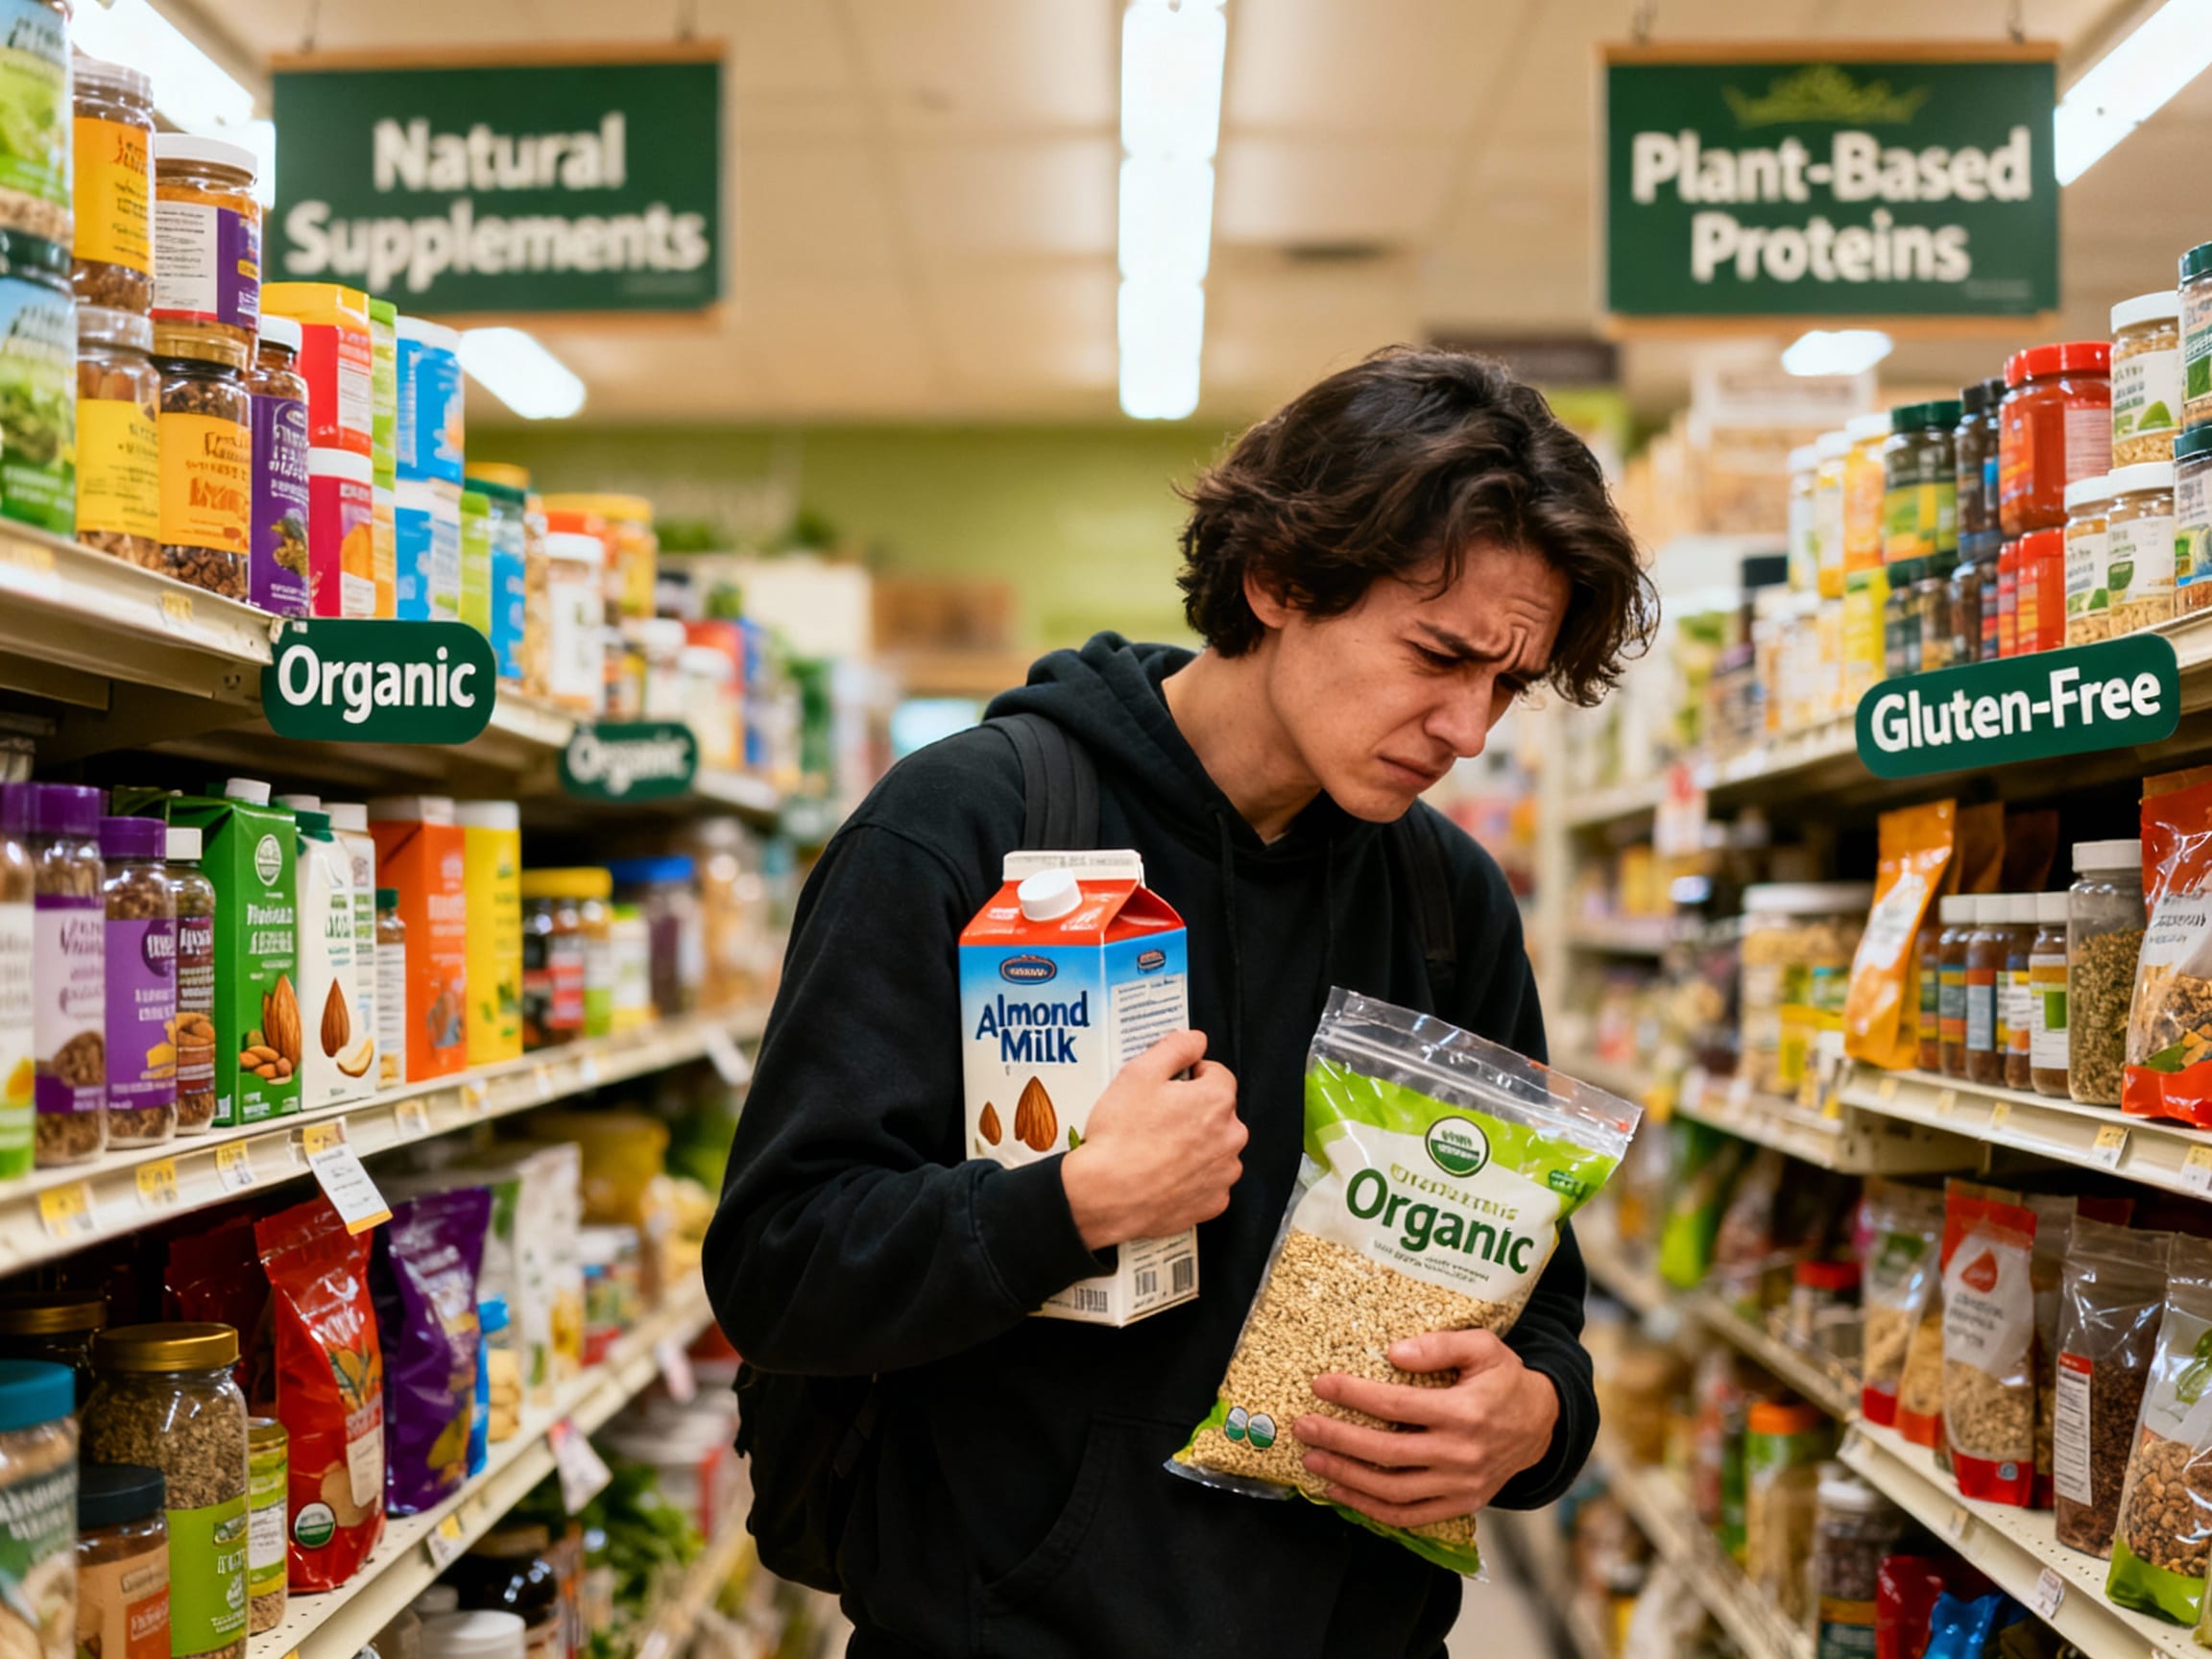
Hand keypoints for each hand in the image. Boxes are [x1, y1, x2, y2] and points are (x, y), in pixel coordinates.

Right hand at [1060, 1029, 1244, 1249]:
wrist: (1105, 1196)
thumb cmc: (1120, 1138)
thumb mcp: (1138, 1073)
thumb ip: (1174, 1048)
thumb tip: (1194, 1039)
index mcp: (1217, 1100)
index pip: (1217, 1074)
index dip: (1189, 1076)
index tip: (1169, 1087)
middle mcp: (1231, 1137)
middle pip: (1218, 1112)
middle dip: (1193, 1111)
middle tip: (1156, 1118)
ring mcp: (1224, 1173)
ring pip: (1215, 1147)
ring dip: (1195, 1144)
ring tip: (1157, 1149)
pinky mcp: (1214, 1202)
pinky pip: (1209, 1181)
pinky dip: (1192, 1177)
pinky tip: (1164, 1174)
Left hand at [1293, 1329, 1559, 1529]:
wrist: (1542, 1426)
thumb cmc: (1506, 1380)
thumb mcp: (1484, 1348)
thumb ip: (1440, 1345)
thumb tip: (1393, 1352)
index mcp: (1464, 1412)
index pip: (1397, 1405)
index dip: (1355, 1395)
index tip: (1321, 1385)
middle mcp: (1460, 1453)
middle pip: (1387, 1451)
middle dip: (1338, 1439)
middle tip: (1303, 1427)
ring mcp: (1460, 1485)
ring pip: (1393, 1490)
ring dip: (1347, 1477)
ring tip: (1313, 1459)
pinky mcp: (1461, 1505)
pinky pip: (1410, 1516)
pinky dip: (1372, 1510)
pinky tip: (1343, 1492)